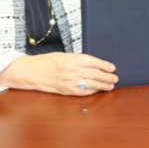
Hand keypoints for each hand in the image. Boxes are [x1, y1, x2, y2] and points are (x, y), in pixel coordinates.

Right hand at [0, 52, 117, 94]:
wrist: (33, 72)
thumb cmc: (49, 61)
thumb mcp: (65, 55)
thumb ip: (79, 60)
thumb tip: (95, 64)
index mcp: (72, 59)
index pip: (93, 62)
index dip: (104, 65)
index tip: (112, 67)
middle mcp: (72, 71)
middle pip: (95, 74)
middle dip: (107, 77)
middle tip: (115, 78)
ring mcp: (69, 82)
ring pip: (90, 84)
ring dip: (102, 85)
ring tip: (110, 85)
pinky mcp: (66, 90)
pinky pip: (82, 92)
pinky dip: (92, 91)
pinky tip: (98, 90)